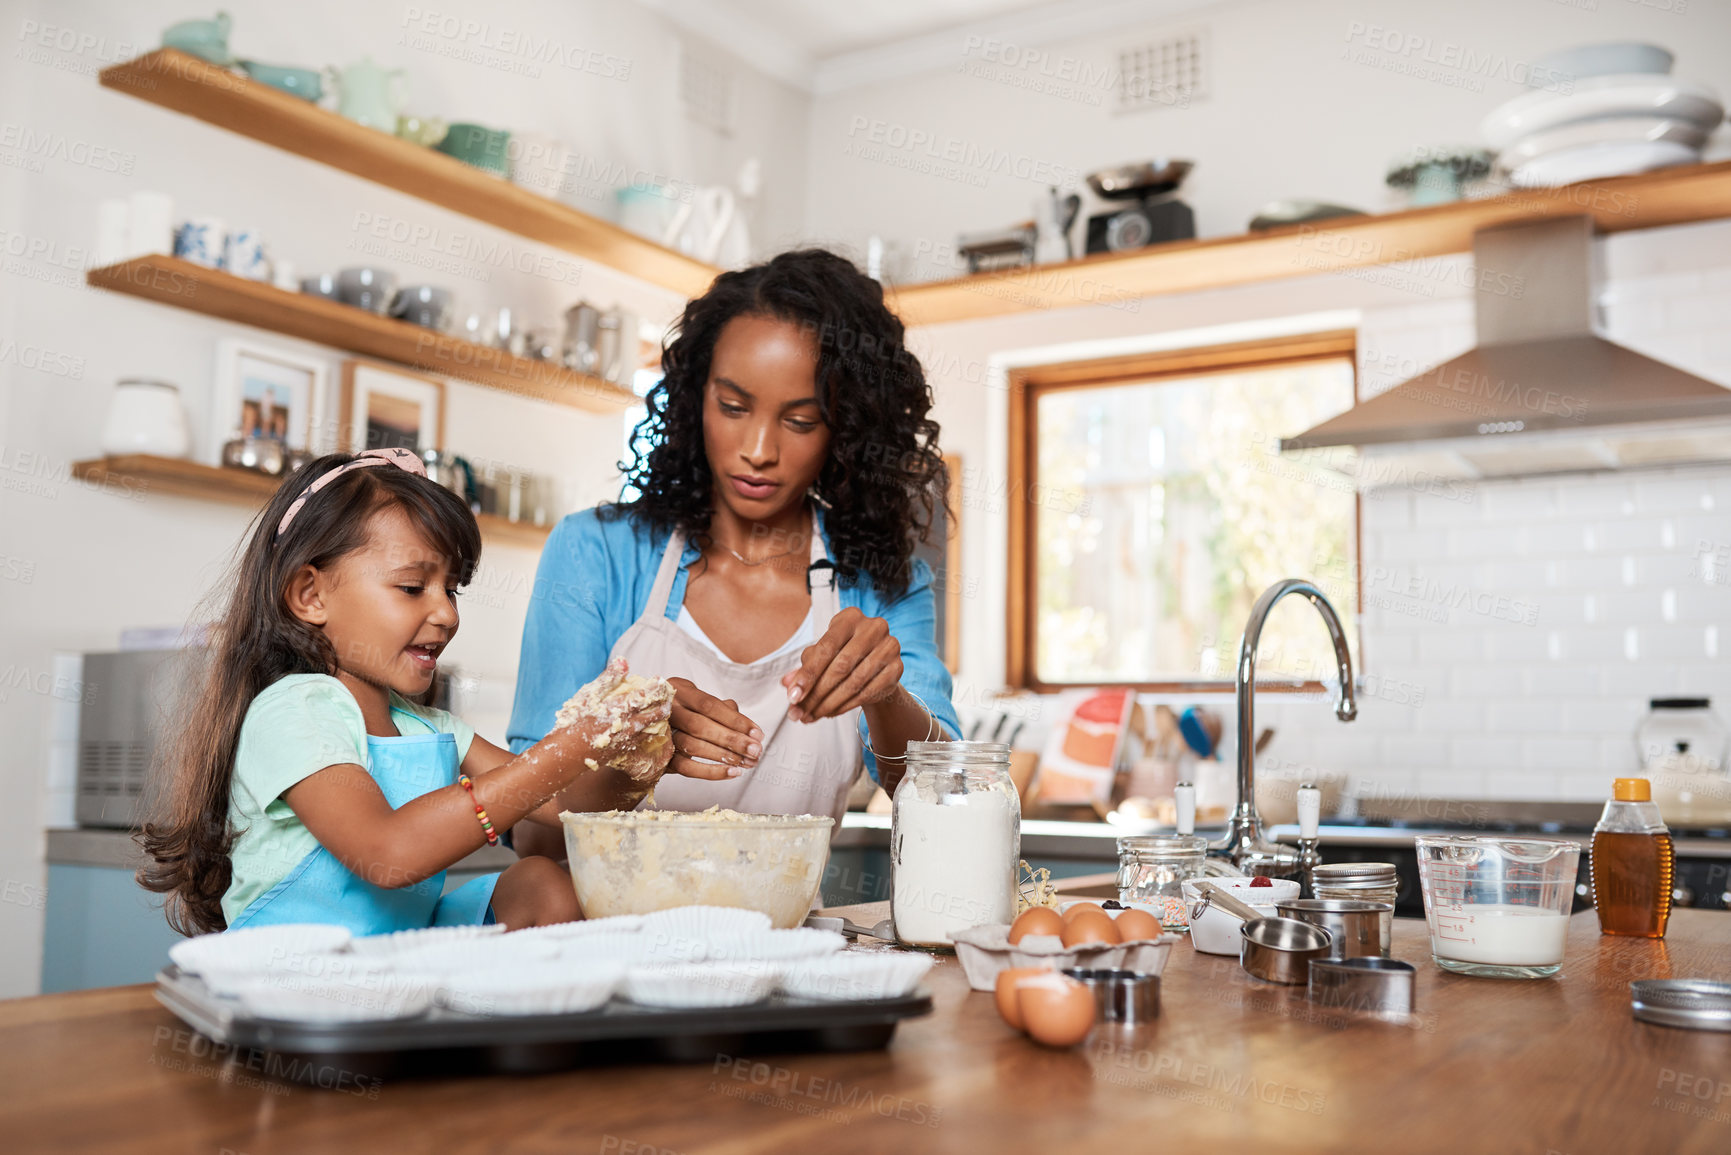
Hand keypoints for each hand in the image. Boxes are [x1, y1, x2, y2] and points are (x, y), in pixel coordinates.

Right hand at [666, 677, 763, 780]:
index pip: (709, 705)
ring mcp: (659, 734)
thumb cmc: (686, 713)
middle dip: (732, 740)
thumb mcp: (702, 704)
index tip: (758, 734)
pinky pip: (686, 767)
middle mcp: (664, 709)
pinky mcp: (660, 757)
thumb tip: (747, 727)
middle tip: (756, 751)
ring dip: (724, 756)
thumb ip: (723, 710)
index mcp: (678, 690)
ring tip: (746, 762)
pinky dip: (711, 772)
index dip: (735, 720)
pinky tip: (732, 772)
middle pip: (700, 726)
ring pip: (693, 746)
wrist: (649, 731)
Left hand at [781, 607, 901, 722]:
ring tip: (812, 716)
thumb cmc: (841, 655)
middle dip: (817, 694)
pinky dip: (847, 706)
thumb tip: (787, 684)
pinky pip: (869, 692)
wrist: (875, 664)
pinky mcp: (898, 667)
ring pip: (854, 682)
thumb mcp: (821, 657)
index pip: (825, 648)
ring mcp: (889, 647)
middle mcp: (873, 627)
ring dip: (829, 704)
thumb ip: (804, 669)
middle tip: (800, 713)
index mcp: (850, 617)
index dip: (807, 675)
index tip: (792, 697)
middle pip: (840, 667)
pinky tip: (831, 713)